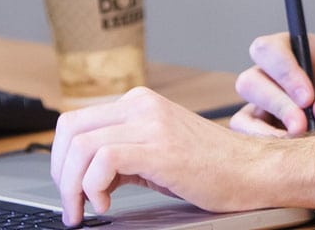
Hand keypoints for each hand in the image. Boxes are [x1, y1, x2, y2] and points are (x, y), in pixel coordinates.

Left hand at [50, 87, 270, 226]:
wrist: (255, 171)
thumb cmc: (213, 168)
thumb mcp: (158, 151)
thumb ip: (122, 154)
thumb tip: (85, 175)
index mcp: (138, 103)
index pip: (74, 122)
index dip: (60, 159)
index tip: (67, 188)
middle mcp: (141, 106)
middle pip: (69, 130)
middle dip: (60, 172)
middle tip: (70, 203)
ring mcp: (150, 124)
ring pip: (80, 145)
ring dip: (72, 185)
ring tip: (84, 210)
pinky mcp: (159, 148)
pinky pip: (104, 160)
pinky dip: (94, 186)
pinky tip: (106, 204)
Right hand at [230, 33, 314, 136]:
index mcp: (300, 49)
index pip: (269, 50)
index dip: (282, 72)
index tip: (308, 97)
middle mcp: (280, 75)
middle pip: (251, 81)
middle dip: (276, 104)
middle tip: (303, 126)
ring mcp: (274, 104)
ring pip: (247, 114)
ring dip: (265, 131)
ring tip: (299, 142)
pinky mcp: (276, 131)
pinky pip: (254, 140)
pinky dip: (266, 146)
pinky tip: (293, 154)